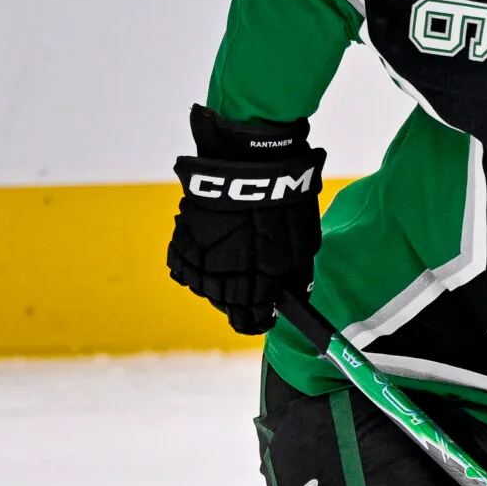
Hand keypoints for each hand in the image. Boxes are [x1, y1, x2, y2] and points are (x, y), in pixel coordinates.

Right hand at [166, 106, 324, 335]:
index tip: (264, 313)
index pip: (247, 321)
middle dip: (239, 299)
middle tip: (252, 281)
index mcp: (256, 284)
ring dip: (215, 281)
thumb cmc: (286, 203)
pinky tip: (208, 252)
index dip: (256, 320)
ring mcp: (199, 257)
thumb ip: (295, 279)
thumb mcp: (304, 246)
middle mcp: (223, 277)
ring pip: (202, 286)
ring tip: (231, 261)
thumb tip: (291, 298)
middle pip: (224, 305)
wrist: (252, 164)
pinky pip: (183, 264)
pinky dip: (193, 264)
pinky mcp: (183, 236)